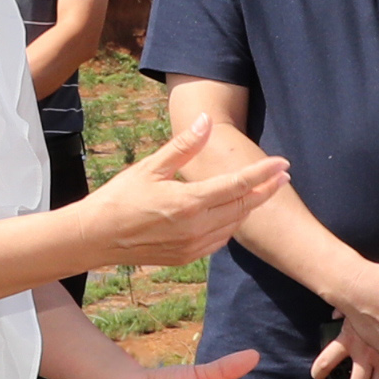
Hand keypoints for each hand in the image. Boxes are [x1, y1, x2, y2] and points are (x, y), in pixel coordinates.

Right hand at [80, 113, 289, 267]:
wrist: (95, 238)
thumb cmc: (119, 198)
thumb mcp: (150, 167)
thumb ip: (184, 146)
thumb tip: (206, 121)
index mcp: (188, 202)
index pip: (237, 184)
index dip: (263, 173)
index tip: (283, 163)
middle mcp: (195, 227)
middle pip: (243, 206)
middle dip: (265, 190)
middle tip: (282, 175)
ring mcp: (192, 246)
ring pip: (233, 225)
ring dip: (249, 207)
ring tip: (261, 191)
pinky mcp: (186, 258)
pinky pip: (219, 241)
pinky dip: (230, 225)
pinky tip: (232, 213)